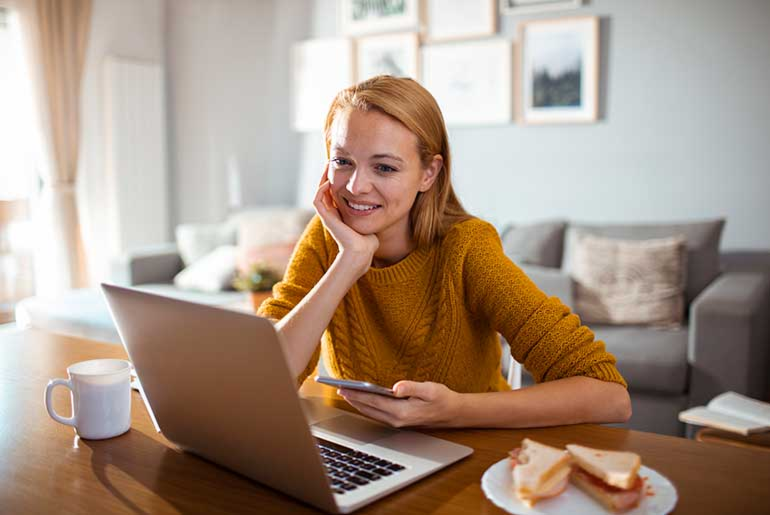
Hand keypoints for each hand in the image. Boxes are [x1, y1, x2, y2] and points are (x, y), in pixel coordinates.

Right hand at [313, 165, 378, 275]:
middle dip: (329, 174)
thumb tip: (383, 202)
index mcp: (341, 215)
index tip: (344, 166)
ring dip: (322, 178)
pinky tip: (330, 180)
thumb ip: (374, 212)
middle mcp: (333, 214)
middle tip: (333, 161)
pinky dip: (321, 189)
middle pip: (325, 190)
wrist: (362, 252)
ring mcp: (328, 216)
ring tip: (329, 165)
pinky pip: (318, 199)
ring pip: (319, 192)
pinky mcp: (326, 218)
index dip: (337, 179)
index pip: (335, 193)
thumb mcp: (372, 221)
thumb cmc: (369, 242)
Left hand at [338, 381, 461, 427]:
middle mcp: (397, 419)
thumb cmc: (442, 399)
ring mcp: (397, 422)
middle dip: (353, 399)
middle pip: (369, 408)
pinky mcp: (399, 421)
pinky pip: (377, 414)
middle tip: (338, 389)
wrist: (452, 413)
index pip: (373, 401)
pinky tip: (362, 400)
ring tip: (346, 394)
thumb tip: (396, 387)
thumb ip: (411, 387)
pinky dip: (367, 406)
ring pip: (371, 412)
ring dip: (358, 403)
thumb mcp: (429, 389)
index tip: (343, 388)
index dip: (357, 394)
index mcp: (402, 411)